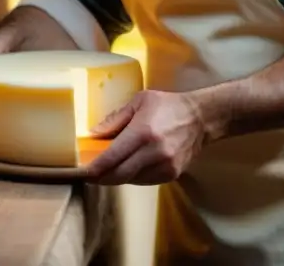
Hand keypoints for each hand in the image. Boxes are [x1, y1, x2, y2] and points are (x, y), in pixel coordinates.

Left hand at [84, 90, 206, 185]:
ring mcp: (164, 166)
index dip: (95, 168)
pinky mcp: (172, 174)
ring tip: (107, 170)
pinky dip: (133, 176)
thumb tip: (94, 133)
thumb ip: (116, 118)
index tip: (83, 172)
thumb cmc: (167, 106)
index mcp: (143, 132)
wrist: (200, 118)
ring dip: (117, 177)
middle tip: (90, 176)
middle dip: (102, 178)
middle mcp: (153, 153)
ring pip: (132, 180)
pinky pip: (145, 181)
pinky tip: (128, 168)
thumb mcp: (139, 102)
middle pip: (119, 174)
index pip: (112, 157)